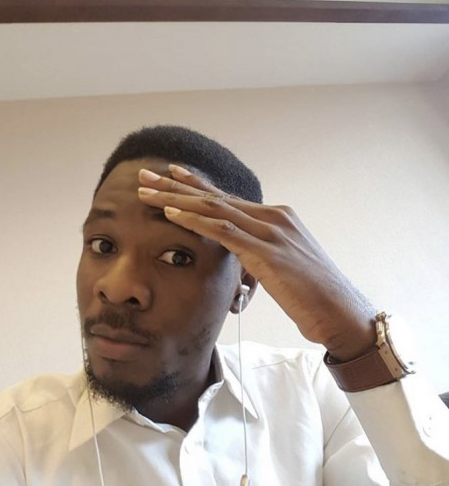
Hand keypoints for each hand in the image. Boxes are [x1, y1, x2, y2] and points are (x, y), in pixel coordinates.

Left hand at [138, 164, 375, 360]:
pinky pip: (224, 231)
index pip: (227, 197)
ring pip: (214, 209)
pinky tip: (170, 213)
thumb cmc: (312, 293)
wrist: (341, 311)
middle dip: (175, 185)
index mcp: (276, 216)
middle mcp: (273, 216)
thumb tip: (238, 253)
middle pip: (214, 197)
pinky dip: (194, 221)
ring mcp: (271, 231)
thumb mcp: (282, 264)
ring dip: (175, 199)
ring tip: (145, 192)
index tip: (169, 174)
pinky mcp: (267, 252)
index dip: (195, 185)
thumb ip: (259, 251)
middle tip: (144, 175)